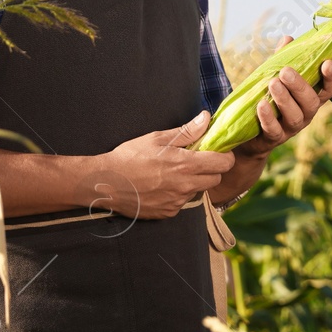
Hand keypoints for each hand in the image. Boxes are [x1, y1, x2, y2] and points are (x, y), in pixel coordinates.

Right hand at [88, 112, 235, 218]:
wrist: (106, 183)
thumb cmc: (129, 157)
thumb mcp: (157, 138)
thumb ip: (187, 131)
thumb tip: (206, 118)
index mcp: (185, 165)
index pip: (223, 163)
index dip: (225, 156)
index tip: (219, 151)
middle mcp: (185, 186)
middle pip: (215, 179)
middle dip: (211, 169)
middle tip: (196, 160)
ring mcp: (177, 202)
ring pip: (198, 190)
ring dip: (193, 181)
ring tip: (173, 172)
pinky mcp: (168, 213)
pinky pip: (182, 202)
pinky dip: (178, 193)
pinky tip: (162, 185)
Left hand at [234, 37, 331, 159]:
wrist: (247, 131)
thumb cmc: (268, 98)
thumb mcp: (275, 76)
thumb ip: (283, 59)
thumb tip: (288, 38)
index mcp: (310, 98)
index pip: (327, 89)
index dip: (331, 77)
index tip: (327, 63)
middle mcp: (305, 114)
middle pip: (311, 102)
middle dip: (300, 86)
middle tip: (286, 71)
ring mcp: (291, 128)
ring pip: (295, 117)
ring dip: (284, 99)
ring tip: (272, 83)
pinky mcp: (273, 139)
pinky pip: (274, 131)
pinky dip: (268, 118)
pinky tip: (261, 104)